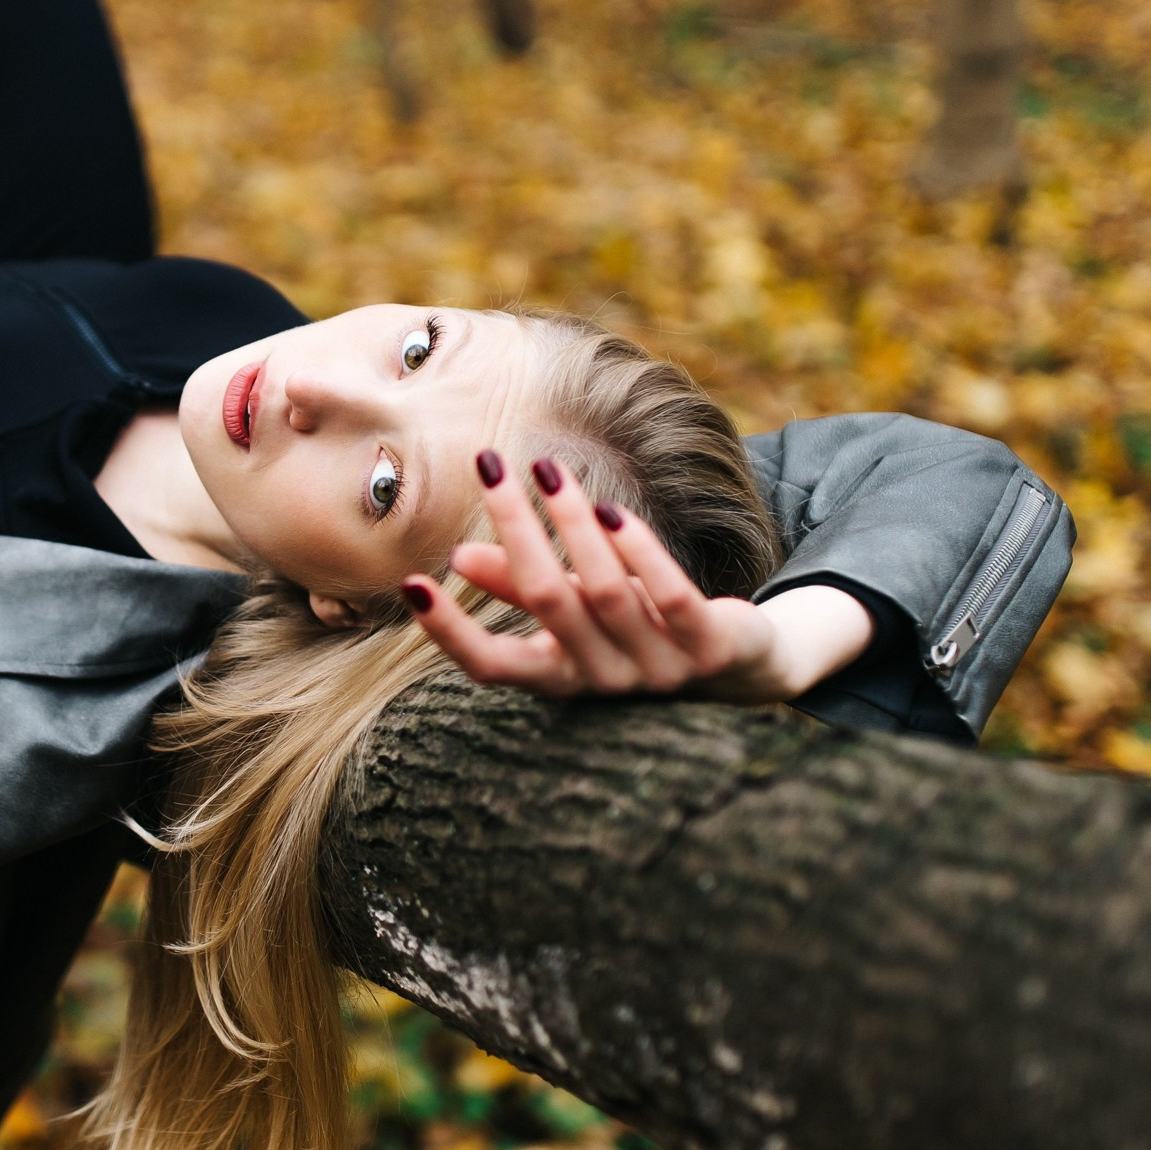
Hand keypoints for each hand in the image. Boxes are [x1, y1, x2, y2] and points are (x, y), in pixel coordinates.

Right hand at [402, 451, 869, 703]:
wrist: (738, 664)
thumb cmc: (636, 629)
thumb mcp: (575, 608)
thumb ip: (520, 588)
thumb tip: (456, 557)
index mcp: (559, 678)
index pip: (492, 668)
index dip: (450, 632)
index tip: (412, 582)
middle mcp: (603, 682)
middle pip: (549, 605)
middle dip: (516, 530)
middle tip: (490, 467)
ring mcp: (658, 671)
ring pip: (605, 594)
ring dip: (574, 526)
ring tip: (550, 471)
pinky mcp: (708, 649)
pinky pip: (669, 595)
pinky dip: (640, 550)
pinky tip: (613, 511)